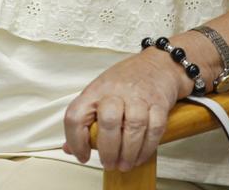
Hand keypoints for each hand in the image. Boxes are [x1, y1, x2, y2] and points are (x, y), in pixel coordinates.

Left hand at [63, 49, 186, 171]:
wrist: (158, 64)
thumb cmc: (126, 80)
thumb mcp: (99, 92)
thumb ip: (85, 119)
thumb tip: (70, 148)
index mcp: (96, 90)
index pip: (76, 115)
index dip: (75, 140)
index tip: (82, 155)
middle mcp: (116, 91)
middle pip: (108, 121)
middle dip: (108, 150)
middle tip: (109, 163)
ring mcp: (139, 96)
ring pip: (133, 126)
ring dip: (128, 152)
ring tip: (124, 164)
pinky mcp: (159, 103)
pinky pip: (154, 128)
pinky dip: (147, 147)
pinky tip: (140, 156)